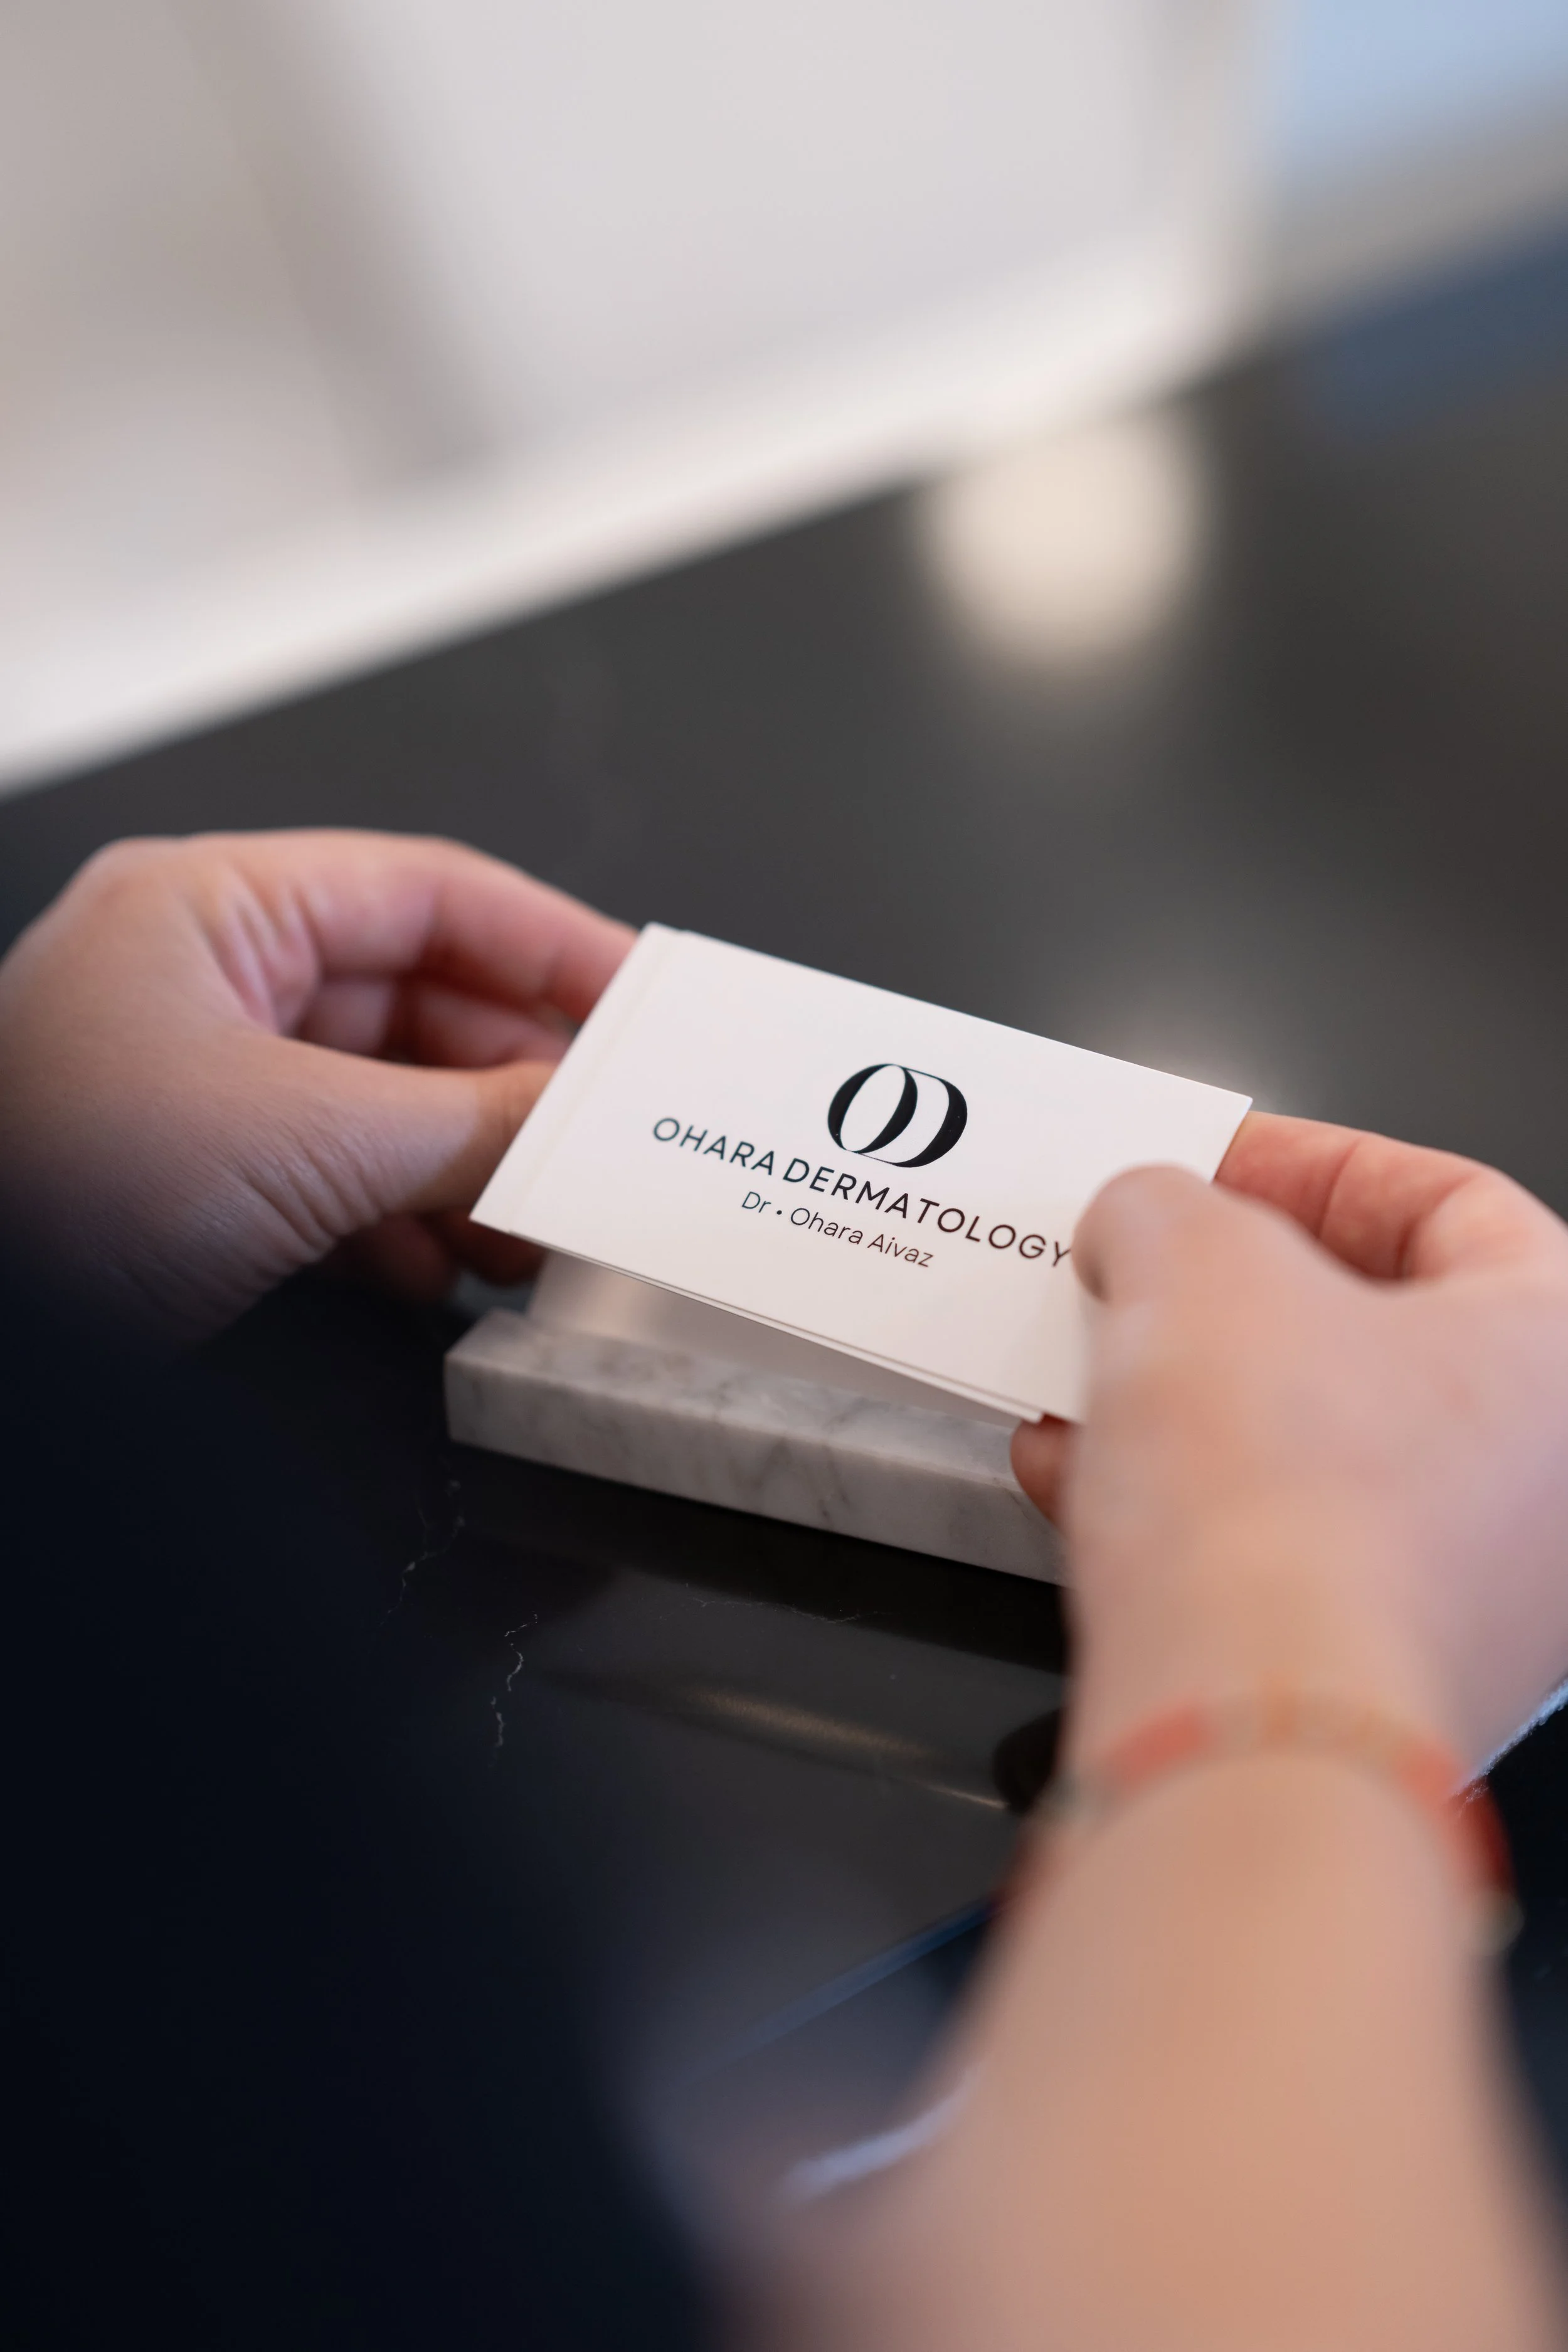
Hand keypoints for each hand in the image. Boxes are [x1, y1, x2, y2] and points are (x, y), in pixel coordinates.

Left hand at [0, 831, 631, 1340]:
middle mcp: (202, 976)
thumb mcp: (303, 1146)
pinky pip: (332, 1172)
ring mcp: (193, 1077)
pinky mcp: (190, 1173)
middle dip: (514, 1081)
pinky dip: (400, 1220)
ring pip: (380, 1096)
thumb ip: (469, 1124)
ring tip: (534, 1222)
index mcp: (209, 910)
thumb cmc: (53, 1197)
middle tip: (603, 1135)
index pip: (426, 892)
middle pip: (414, 998)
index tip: (641, 999)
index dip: (550, 943)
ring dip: (466, 1165)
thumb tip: (583, 1116)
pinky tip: (443, 1269)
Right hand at [1013, 1115, 1567, 1769]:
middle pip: (1374, 1335)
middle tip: (1138, 1264)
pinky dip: (1180, 1506)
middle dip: (1227, 1293)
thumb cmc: (1286, 1501)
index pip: (1447, 1201)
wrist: (1249, 1732)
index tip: (1208, 1162)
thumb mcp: (1194, 1260)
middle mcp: (1555, 1488)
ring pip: (1316, 1452)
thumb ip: (1166, 1203)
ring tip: (1084, 1368)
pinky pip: (1279, 1554)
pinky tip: (1078, 1478)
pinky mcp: (1381, 1682)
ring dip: (1186, 1400)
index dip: (1308, 1163)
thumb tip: (1142, 1219)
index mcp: (1566, 1353)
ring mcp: (1482, 1600)